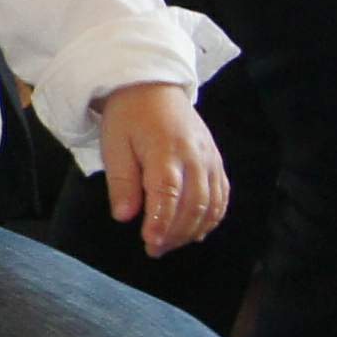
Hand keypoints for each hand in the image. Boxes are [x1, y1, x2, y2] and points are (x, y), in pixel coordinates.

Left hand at [98, 82, 229, 258]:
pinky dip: (212, 217)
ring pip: (211, 204)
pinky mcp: (216, 160)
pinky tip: (196, 231)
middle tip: (154, 250)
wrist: (153, 86)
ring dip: (192, 229)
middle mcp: (195, 157)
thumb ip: (121, 182)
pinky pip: (222, 195)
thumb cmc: (128, 116)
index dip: (161, 223)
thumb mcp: (114, 145)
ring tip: (170, 244)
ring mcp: (210, 159)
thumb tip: (125, 216)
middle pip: (193, 205)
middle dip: (175, 233)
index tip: (150, 243)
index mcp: (166, 151)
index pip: (169, 195)